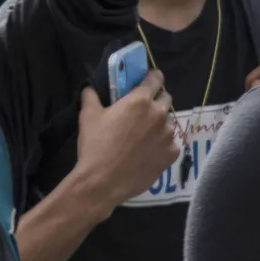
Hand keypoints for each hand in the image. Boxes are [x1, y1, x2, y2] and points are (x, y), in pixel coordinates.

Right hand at [72, 71, 177, 211]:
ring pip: (168, 123)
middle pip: (166, 98)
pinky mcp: (172, 154)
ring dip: (159, 125)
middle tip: (142, 112)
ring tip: (143, 138)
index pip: (156, 78)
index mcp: (140, 100)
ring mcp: (168, 135)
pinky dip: (161, 146)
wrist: (103, 182)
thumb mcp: (87, 116)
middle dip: (156, 101)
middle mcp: (159, 114)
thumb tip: (89, 87)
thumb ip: (91, 96)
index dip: (152, 78)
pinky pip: (170, 144)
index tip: (147, 82)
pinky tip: (148, 154)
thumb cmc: (95, 146)